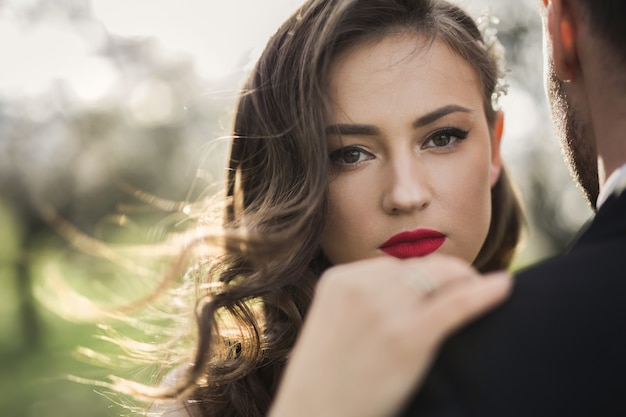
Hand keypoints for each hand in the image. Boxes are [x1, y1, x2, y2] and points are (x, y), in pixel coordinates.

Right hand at [269, 255, 511, 416]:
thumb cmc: (326, 381)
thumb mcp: (332, 324)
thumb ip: (363, 299)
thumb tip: (413, 288)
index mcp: (338, 280)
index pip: (393, 266)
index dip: (423, 277)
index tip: (443, 284)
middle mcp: (360, 286)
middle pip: (419, 267)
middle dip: (448, 275)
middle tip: (470, 287)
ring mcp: (384, 310)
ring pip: (442, 277)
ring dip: (465, 283)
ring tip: (483, 291)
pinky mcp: (408, 338)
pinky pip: (457, 304)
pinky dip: (485, 294)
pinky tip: (504, 287)